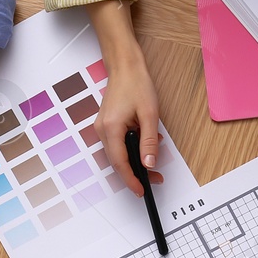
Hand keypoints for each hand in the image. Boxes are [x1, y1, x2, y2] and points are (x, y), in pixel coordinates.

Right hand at [96, 56, 162, 196]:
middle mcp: (101, 130)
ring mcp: (102, 128)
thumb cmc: (136, 84)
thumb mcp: (149, 115)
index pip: (120, 163)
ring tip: (153, 160)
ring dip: (135, 160)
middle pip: (117, 161)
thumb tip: (149, 164)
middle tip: (155, 178)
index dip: (131, 180)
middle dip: (135, 173)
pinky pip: (118, 144)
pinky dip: (131, 148)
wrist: (125, 67)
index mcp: (110, 128)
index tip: (141, 191)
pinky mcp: (106, 125)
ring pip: (118, 154)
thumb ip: (149, 142)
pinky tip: (144, 144)